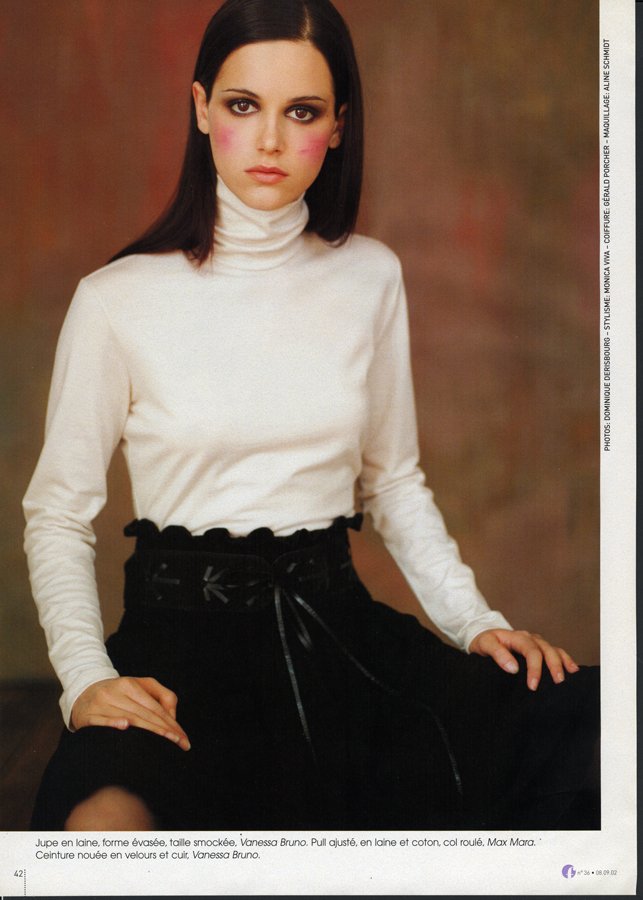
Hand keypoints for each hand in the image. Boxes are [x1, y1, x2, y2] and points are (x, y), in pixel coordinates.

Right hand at [71, 676, 190, 749]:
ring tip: (166, 743)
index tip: (184, 739)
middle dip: (165, 731)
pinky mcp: (86, 716)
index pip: (155, 707)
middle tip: (181, 743)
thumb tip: (172, 716)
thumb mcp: (141, 685)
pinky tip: (125, 726)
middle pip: (144, 715)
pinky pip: (100, 721)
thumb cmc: (119, 692)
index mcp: (129, 684)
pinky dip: (112, 723)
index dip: (171, 723)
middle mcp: (115, 692)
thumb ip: (163, 696)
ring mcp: (100, 704)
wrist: (82, 691)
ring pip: (128, 718)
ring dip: (149, 733)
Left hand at [468, 629, 579, 690]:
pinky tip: (573, 670)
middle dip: (553, 666)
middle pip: (547, 650)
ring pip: (554, 650)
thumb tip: (514, 668)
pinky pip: (556, 652)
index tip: (532, 686)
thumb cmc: (484, 641)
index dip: (534, 668)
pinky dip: (565, 659)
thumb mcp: (485, 644)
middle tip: (557, 683)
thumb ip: (497, 654)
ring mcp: (536, 643)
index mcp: (518, 637)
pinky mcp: (539, 649)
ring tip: (569, 677)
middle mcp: (530, 638)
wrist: (484, 637)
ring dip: (563, 663)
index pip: (531, 651)